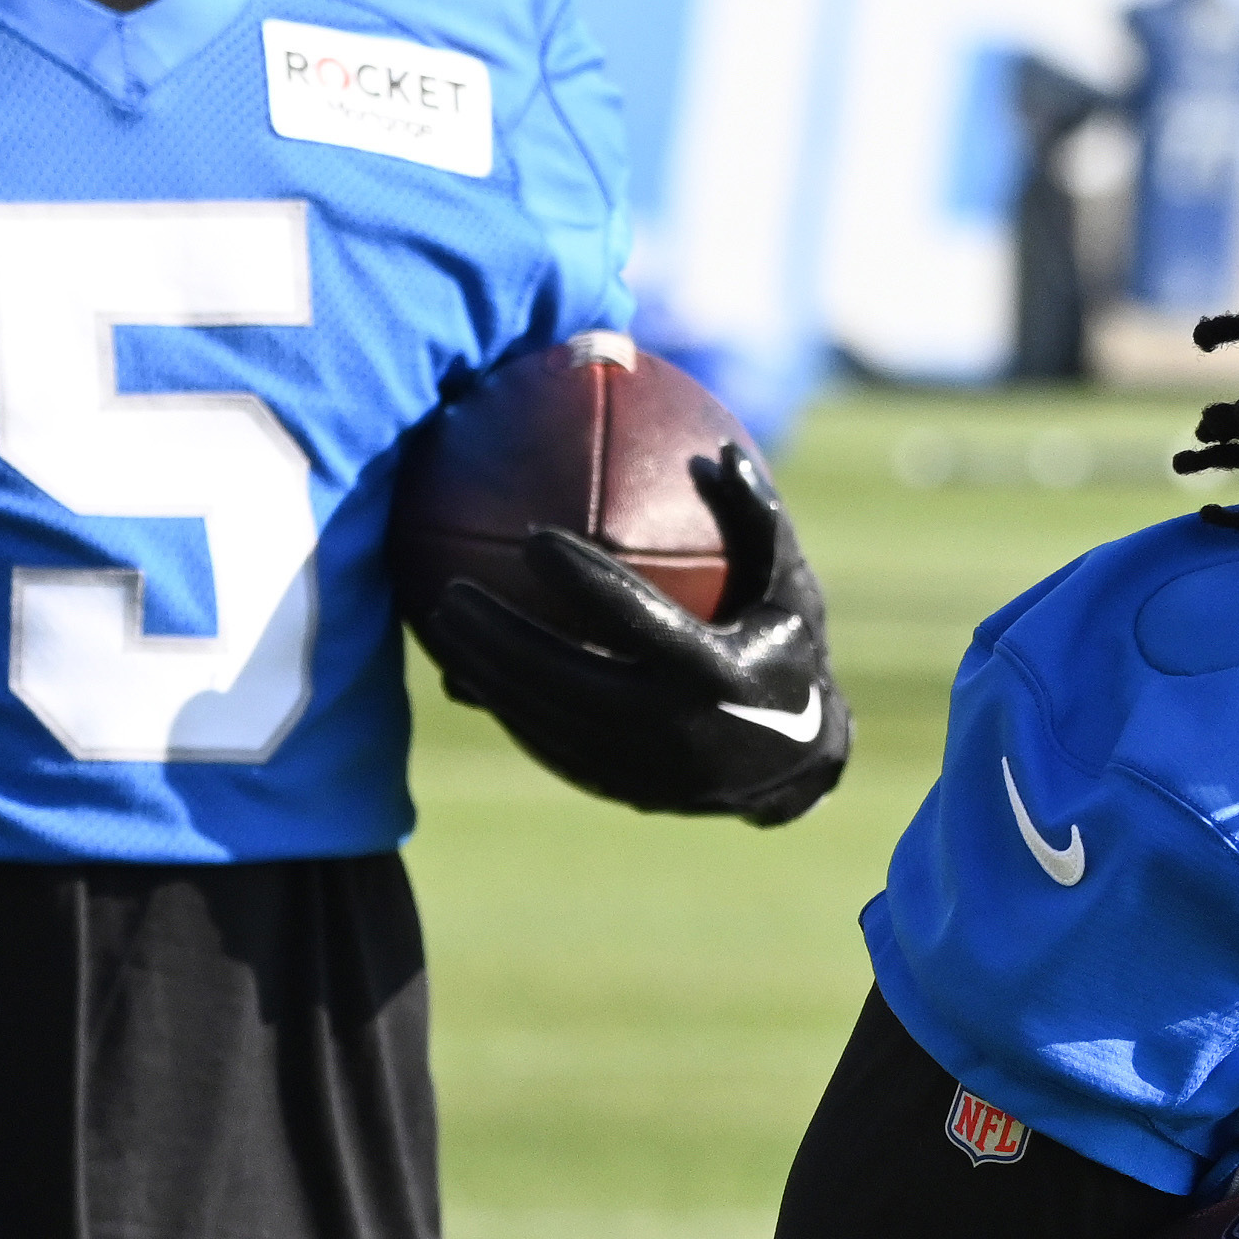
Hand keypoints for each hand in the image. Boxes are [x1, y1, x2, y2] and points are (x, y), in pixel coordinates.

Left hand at [415, 438, 851, 825]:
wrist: (799, 768)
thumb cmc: (789, 653)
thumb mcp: (791, 590)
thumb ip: (760, 522)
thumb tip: (723, 449)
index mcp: (713, 673)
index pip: (636, 621)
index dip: (584, 581)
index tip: (534, 538)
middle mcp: (673, 729)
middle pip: (565, 681)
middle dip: (501, 640)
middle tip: (450, 594)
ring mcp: (642, 768)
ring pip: (545, 721)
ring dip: (486, 676)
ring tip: (439, 628)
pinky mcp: (619, 788)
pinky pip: (547, 746)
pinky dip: (505, 708)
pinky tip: (464, 672)